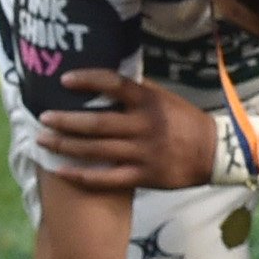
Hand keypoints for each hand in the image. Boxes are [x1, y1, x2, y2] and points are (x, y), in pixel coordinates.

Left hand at [35, 71, 225, 190]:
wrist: (215, 154)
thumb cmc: (186, 122)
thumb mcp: (166, 98)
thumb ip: (139, 91)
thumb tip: (105, 81)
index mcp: (150, 102)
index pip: (115, 85)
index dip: (88, 80)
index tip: (64, 80)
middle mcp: (144, 126)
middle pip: (97, 122)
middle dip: (66, 121)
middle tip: (43, 118)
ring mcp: (143, 153)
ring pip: (97, 150)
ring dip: (66, 145)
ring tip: (43, 140)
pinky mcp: (144, 176)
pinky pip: (108, 178)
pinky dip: (83, 176)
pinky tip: (62, 171)